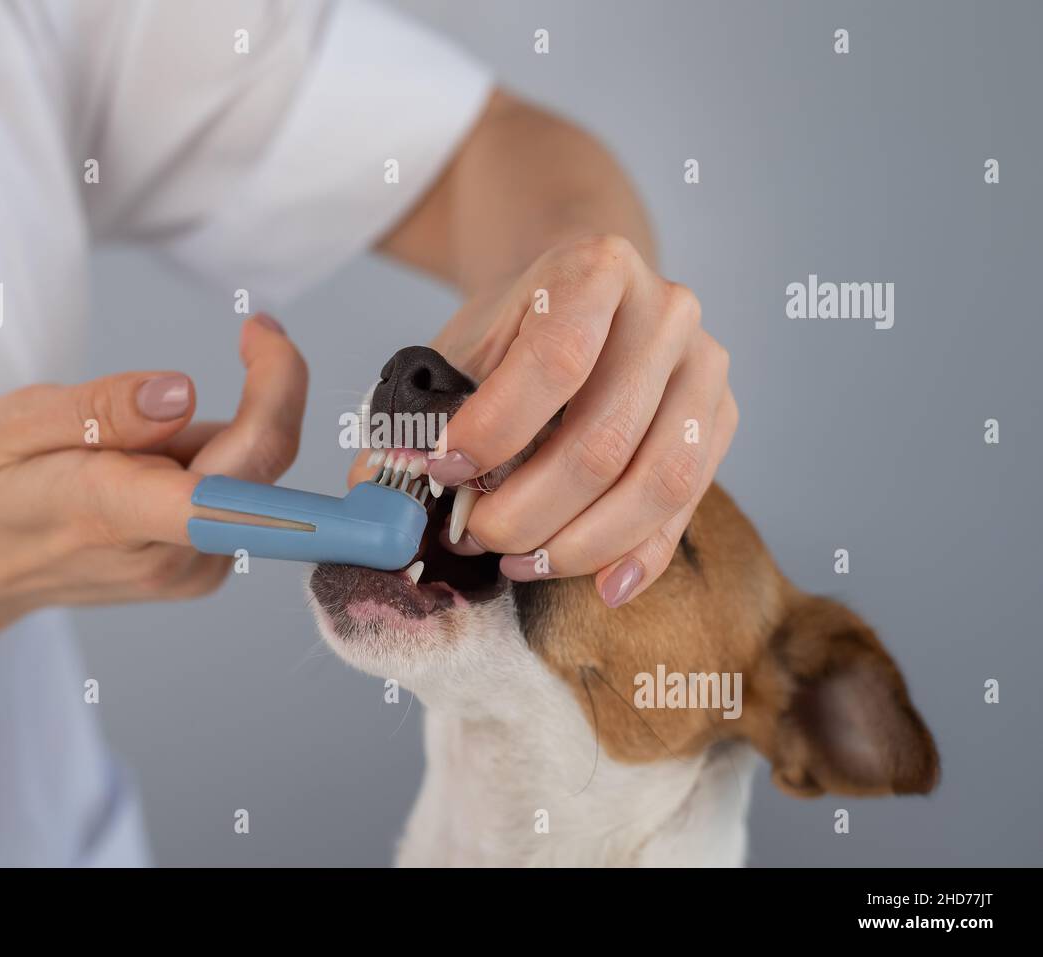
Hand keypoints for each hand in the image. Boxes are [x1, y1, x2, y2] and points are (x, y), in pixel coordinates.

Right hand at [0, 313, 306, 627]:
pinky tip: (151, 468)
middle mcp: (168, 557)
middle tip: (254, 331)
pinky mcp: (204, 569)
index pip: (224, 486)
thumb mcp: (13, 425)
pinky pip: (239, 497)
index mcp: (115, 515)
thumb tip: (184, 393)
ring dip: (222, 433)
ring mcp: (191, 572)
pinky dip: (214, 462)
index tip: (261, 333)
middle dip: (272, 388)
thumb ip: (100, 410)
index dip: (273, 402)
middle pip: (261, 467)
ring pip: (253, 478)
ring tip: (136, 440)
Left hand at [427, 235, 736, 606]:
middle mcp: (667, 310)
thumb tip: (375, 494)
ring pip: (659, 481)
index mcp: (596, 269)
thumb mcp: (462, 348)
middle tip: (479, 536)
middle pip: (606, 438)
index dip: (498, 431)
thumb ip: (421, 415)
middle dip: (531, 509)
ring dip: (582, 542)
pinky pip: (687, 507)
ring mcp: (704, 367)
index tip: (446, 472)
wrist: (588, 298)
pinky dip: (640, 556)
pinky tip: (600, 587)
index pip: (557, 361)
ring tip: (522, 563)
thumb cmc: (518, 328)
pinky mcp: (721, 419)